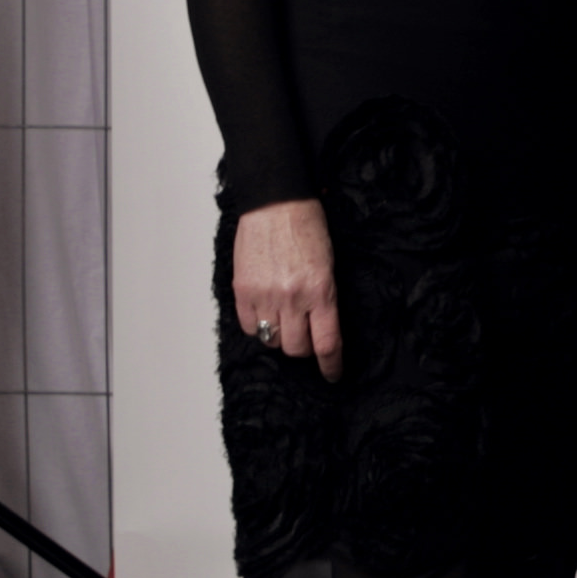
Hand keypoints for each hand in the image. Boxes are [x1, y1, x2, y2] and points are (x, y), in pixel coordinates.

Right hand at [229, 196, 341, 378]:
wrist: (276, 202)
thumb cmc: (307, 228)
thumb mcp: (329, 265)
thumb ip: (324, 299)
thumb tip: (320, 329)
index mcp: (321, 291)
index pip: (327, 344)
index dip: (331, 366)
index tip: (333, 375)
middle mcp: (293, 298)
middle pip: (297, 349)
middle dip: (303, 349)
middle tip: (304, 336)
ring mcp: (265, 295)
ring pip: (272, 341)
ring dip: (280, 337)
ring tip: (283, 320)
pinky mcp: (243, 290)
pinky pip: (249, 327)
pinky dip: (257, 326)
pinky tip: (264, 313)